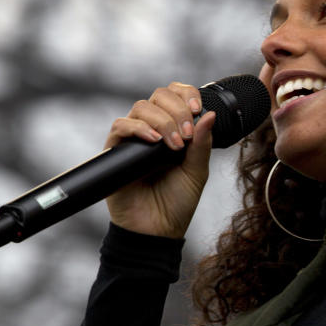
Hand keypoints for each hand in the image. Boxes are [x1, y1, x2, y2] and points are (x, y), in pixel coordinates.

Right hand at [104, 82, 215, 238]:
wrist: (157, 231)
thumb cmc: (177, 202)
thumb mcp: (197, 171)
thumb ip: (203, 143)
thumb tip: (211, 114)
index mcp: (174, 128)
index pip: (175, 95)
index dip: (186, 94)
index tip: (198, 109)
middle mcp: (153, 128)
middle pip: (159, 96)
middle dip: (177, 109)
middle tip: (187, 135)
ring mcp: (134, 139)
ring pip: (141, 107)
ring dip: (162, 120)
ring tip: (173, 145)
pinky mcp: (115, 152)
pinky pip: (120, 127)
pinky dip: (138, 128)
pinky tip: (154, 141)